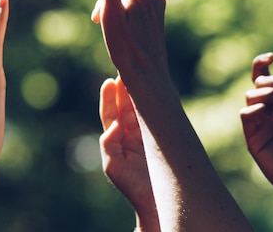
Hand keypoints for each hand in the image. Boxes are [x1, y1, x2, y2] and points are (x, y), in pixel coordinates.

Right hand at [91, 0, 169, 91]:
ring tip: (106, 28)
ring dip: (112, 2)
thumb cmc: (128, 53)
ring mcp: (154, 6)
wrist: (149, 81)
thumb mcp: (112, 20)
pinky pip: (132, 2)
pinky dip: (119, 9)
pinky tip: (118, 31)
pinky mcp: (153, 16)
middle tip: (98, 19)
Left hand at [99, 77, 158, 228]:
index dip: (109, 97)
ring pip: (141, 109)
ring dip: (139, 93)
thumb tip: (113, 126)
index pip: (111, 114)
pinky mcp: (162, 137)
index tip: (110, 81)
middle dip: (125, 89)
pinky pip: (157, 117)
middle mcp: (131, 135)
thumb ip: (109, 145)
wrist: (158, 202)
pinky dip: (155, 104)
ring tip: (139, 75)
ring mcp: (147, 135)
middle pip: (126, 106)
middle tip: (126, 70)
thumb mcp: (113, 166)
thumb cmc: (133, 187)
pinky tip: (156, 92)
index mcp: (118, 140)